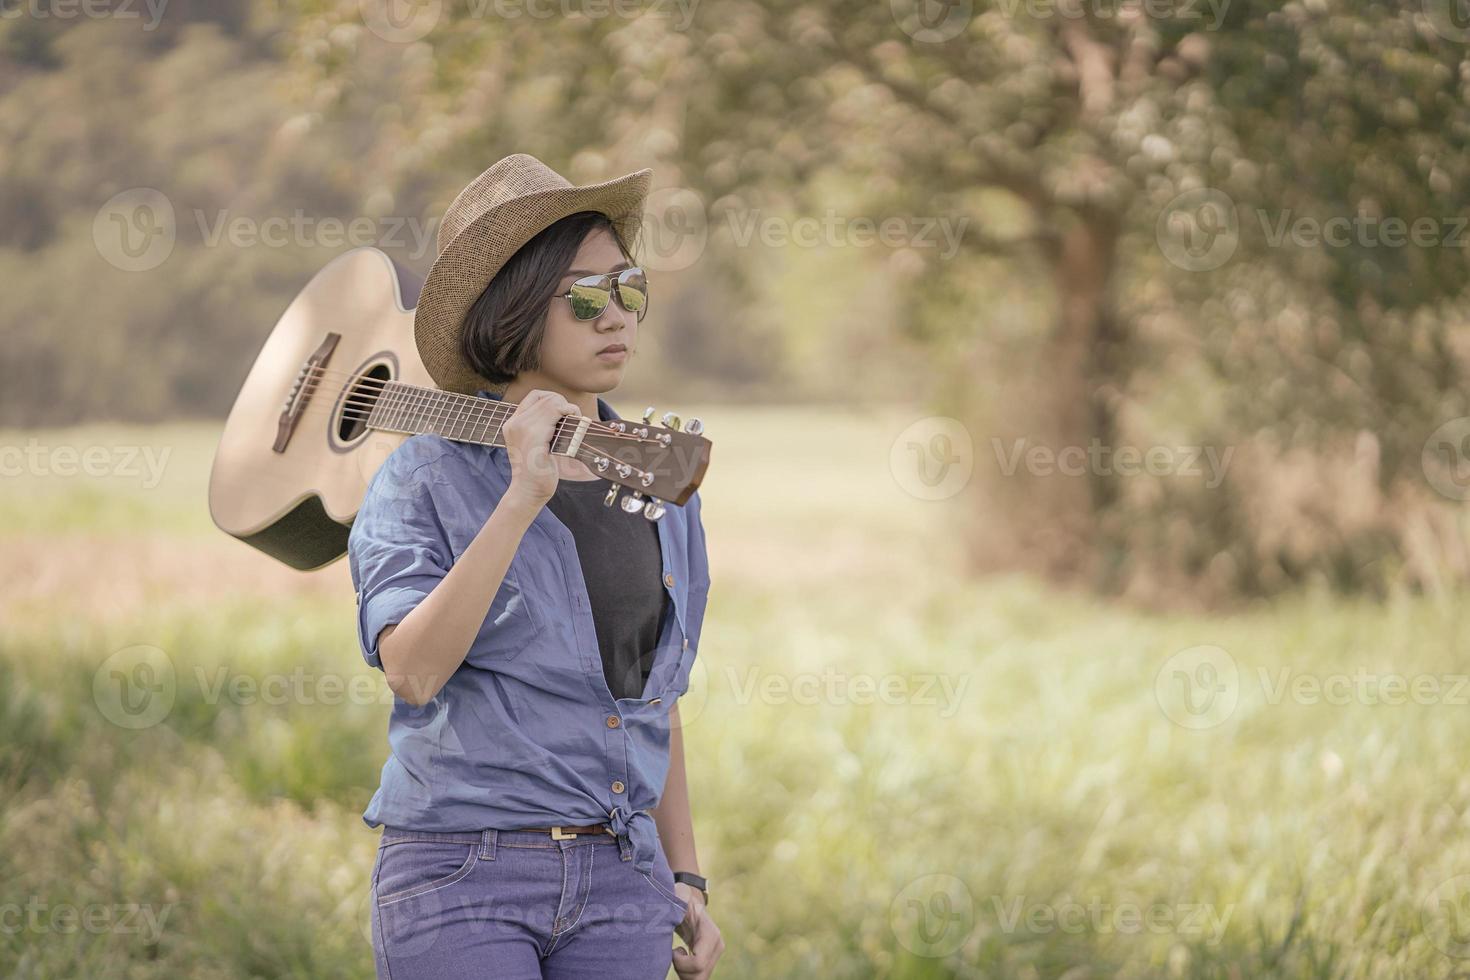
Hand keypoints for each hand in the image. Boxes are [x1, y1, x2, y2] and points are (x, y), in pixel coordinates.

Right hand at [500, 389, 579, 506]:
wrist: (528, 491)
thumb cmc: (535, 471)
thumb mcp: (532, 444)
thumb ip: (540, 427)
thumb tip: (562, 411)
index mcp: (512, 423)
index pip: (535, 396)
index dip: (553, 399)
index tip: (563, 414)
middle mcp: (515, 423)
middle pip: (546, 398)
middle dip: (564, 405)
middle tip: (574, 419)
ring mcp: (523, 428)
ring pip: (552, 403)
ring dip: (569, 409)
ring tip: (575, 423)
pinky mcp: (535, 436)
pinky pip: (555, 413)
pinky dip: (569, 414)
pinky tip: (574, 427)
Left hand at [672, 884, 722, 978]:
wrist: (690, 904)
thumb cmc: (679, 901)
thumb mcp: (676, 900)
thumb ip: (677, 899)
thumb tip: (677, 894)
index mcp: (710, 933)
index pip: (698, 962)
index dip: (681, 963)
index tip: (673, 950)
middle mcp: (717, 945)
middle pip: (700, 975)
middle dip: (682, 970)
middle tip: (673, 955)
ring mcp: (716, 954)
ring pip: (701, 979)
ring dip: (684, 973)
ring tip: (677, 956)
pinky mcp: (711, 959)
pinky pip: (700, 977)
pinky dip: (687, 974)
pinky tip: (682, 959)